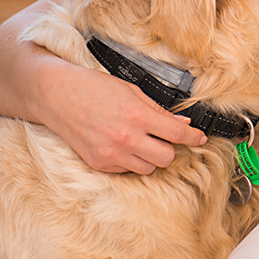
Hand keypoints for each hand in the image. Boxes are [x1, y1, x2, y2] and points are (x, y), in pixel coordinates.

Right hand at [40, 60, 208, 173]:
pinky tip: (122, 144)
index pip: (177, 135)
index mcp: (137, 116)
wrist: (57, 96)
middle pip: (167, 158)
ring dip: (150, 156)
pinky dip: (131, 160)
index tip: (200, 138)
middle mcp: (126, 139)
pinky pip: (127, 170)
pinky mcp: (100, 164)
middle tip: (163, 137)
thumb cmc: (93, 88)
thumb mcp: (131, 91)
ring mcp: (112, 154)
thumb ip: (157, 110)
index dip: (194, 138)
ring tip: (140, 140)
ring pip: (148, 168)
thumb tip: (182, 123)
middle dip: (170, 148)